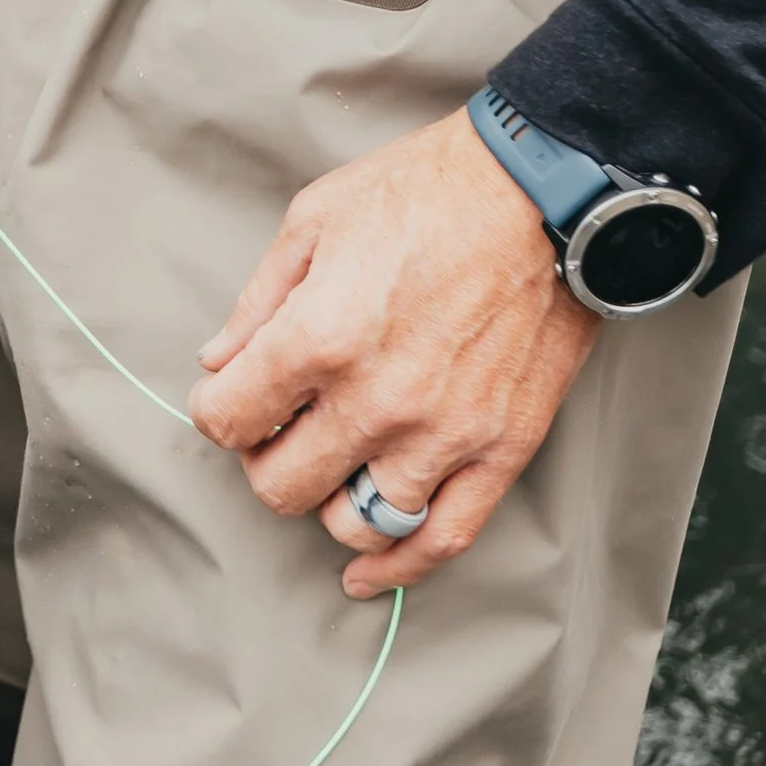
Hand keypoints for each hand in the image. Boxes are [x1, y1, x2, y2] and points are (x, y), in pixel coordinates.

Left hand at [187, 109, 600, 596]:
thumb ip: (258, 301)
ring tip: (332, 465)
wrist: (547, 194)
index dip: (217, 409)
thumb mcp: (316, 219)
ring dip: (329, 501)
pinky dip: (397, 568)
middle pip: (281, 486)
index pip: (229, 420)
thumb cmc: (431, 191)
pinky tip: (366, 575)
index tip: (229, 396)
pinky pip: (442, 539)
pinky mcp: (501, 449)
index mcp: (319, 339)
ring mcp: (443, 435)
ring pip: (355, 524)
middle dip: (266, 460)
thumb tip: (219, 362)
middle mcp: (376, 401)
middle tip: (278, 428)